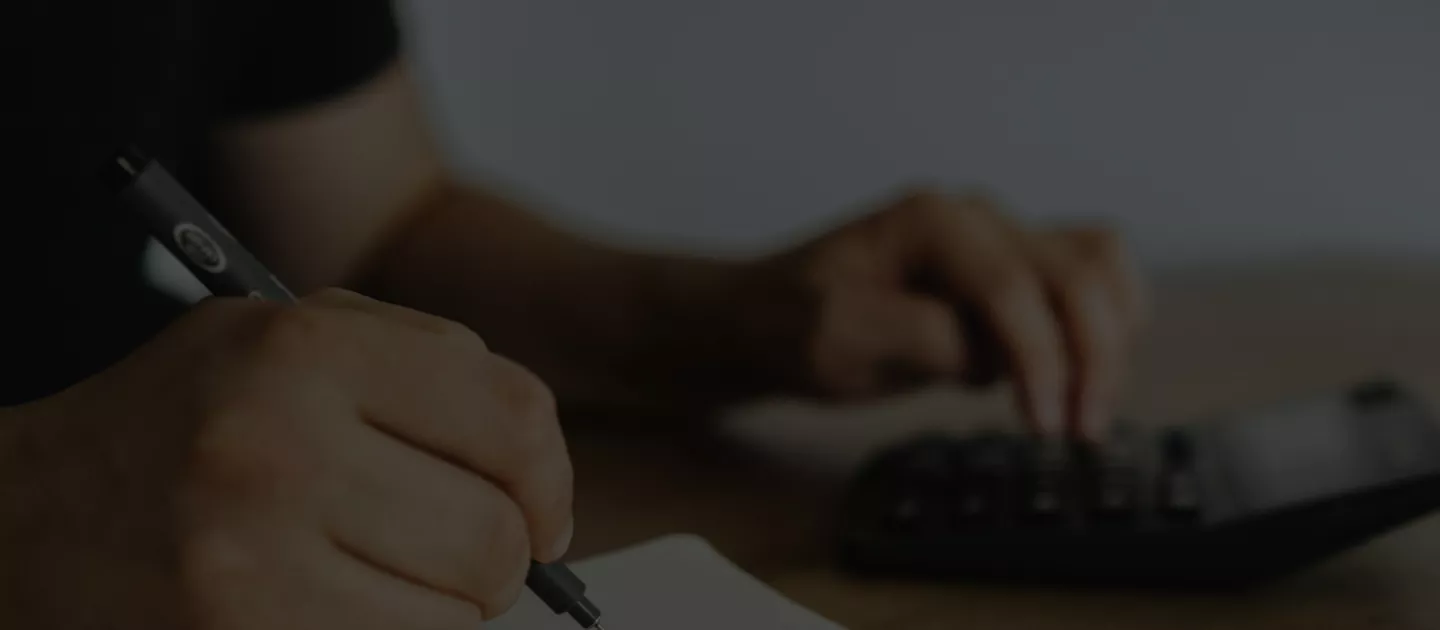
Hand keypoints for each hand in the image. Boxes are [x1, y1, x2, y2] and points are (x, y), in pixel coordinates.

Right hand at [0, 289, 571, 629]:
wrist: (24, 519)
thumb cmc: (186, 424)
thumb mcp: (289, 339)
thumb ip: (425, 367)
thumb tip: (542, 471)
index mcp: (306, 349)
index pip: (513, 416)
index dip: (549, 478)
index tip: (544, 513)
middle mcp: (277, 446)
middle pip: (496, 535)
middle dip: (499, 558)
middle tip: (461, 556)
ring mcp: (248, 559)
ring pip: (457, 617)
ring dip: (447, 610)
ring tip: (383, 579)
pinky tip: (342, 611)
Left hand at [760, 189, 1147, 436]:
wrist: (768, 316)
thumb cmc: (793, 325)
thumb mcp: (838, 340)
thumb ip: (920, 339)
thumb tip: (992, 357)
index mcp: (930, 220)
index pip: (1012, 285)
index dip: (1040, 357)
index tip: (1044, 425)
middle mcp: (977, 217)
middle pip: (1076, 271)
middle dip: (1093, 355)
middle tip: (1081, 432)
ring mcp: (1000, 237)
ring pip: (1099, 264)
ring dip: (1111, 337)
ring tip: (1086, 410)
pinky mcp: (1013, 269)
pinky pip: (1089, 279)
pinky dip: (1103, 325)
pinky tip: (1071, 379)